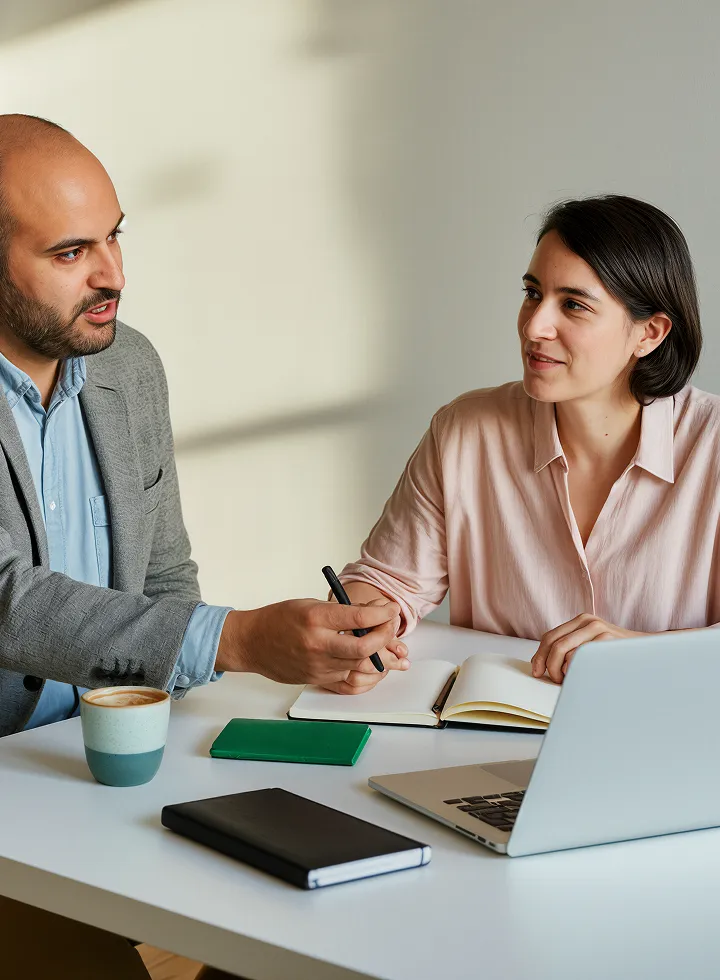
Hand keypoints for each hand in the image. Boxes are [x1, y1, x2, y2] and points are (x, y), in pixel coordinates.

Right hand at [215, 598, 401, 685]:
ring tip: (388, 644)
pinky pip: (350, 681)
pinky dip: (365, 672)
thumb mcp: (310, 604)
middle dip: (385, 635)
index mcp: (315, 619)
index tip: (391, 608)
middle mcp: (318, 644)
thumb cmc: (278, 620)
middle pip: (364, 647)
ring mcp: (318, 666)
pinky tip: (373, 662)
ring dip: (380, 655)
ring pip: (361, 666)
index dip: (382, 613)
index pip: (359, 617)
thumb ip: (341, 610)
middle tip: (390, 624)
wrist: (252, 642)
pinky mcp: (319, 680)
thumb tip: (373, 612)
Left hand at [531, 613, 645, 683]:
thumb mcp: (593, 645)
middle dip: (549, 666)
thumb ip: (572, 648)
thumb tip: (544, 664)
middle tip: (554, 680)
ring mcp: (598, 629)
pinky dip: (576, 670)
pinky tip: (584, 676)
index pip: (550, 637)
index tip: (537, 672)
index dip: (540, 656)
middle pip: (554, 644)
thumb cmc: (617, 655)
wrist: (650, 653)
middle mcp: (588, 621)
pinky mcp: (607, 641)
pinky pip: (580, 658)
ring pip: (564, 652)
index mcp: (581, 621)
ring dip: (563, 671)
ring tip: (572, 680)